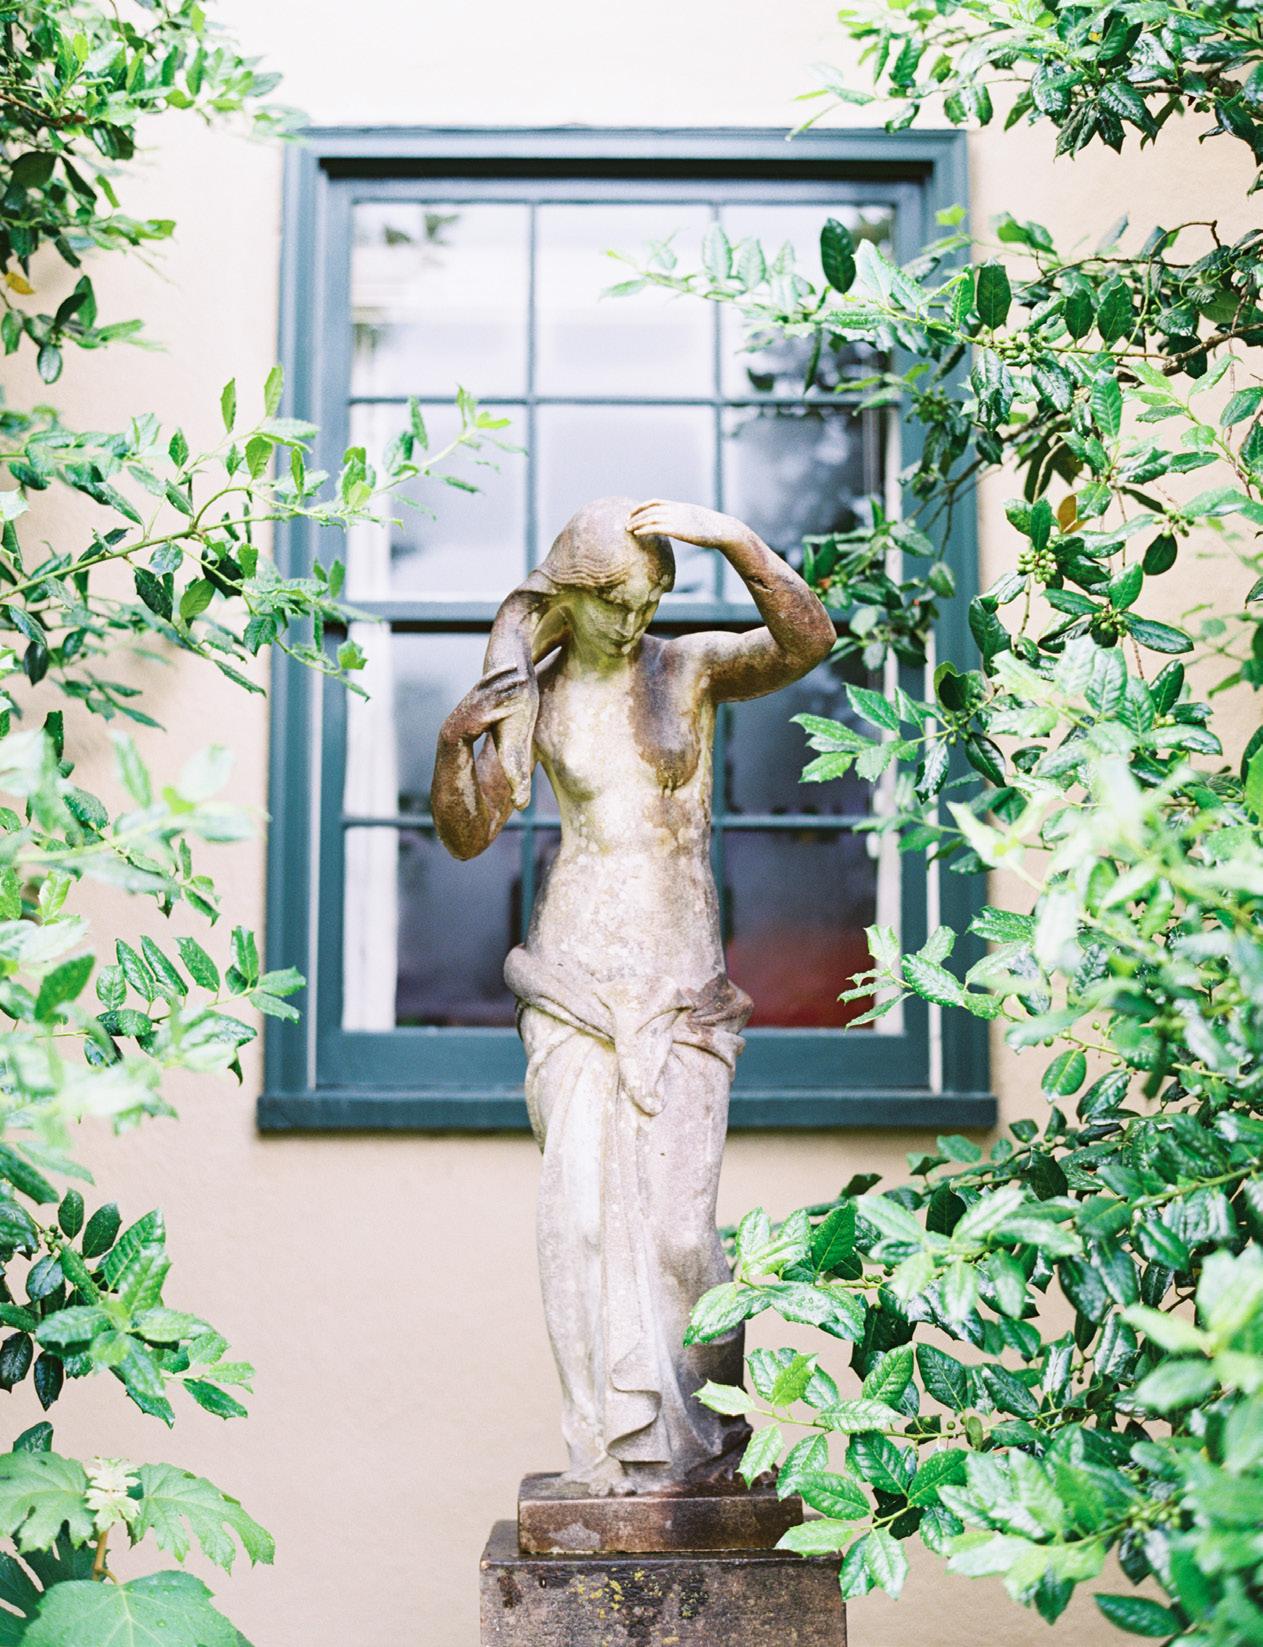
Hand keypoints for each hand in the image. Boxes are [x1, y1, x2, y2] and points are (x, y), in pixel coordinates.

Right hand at [439, 664, 534, 747]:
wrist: (454, 732)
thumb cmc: (466, 716)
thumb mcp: (471, 701)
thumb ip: (482, 694)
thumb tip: (496, 688)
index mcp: (475, 691)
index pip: (490, 676)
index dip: (502, 670)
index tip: (514, 665)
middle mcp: (478, 697)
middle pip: (498, 685)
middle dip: (512, 680)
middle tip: (525, 675)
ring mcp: (480, 708)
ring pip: (500, 697)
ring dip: (513, 692)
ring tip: (526, 688)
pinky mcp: (483, 720)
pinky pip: (500, 713)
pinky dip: (510, 710)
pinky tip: (520, 707)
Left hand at [627, 499, 745, 550]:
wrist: (723, 530)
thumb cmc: (713, 529)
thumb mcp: (697, 520)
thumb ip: (686, 520)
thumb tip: (681, 527)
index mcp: (680, 506)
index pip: (656, 502)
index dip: (642, 507)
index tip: (632, 513)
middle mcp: (676, 510)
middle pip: (649, 510)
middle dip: (636, 516)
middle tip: (625, 524)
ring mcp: (677, 519)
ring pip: (650, 518)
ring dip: (637, 523)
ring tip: (628, 530)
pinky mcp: (678, 530)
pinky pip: (656, 528)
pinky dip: (644, 529)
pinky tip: (637, 534)